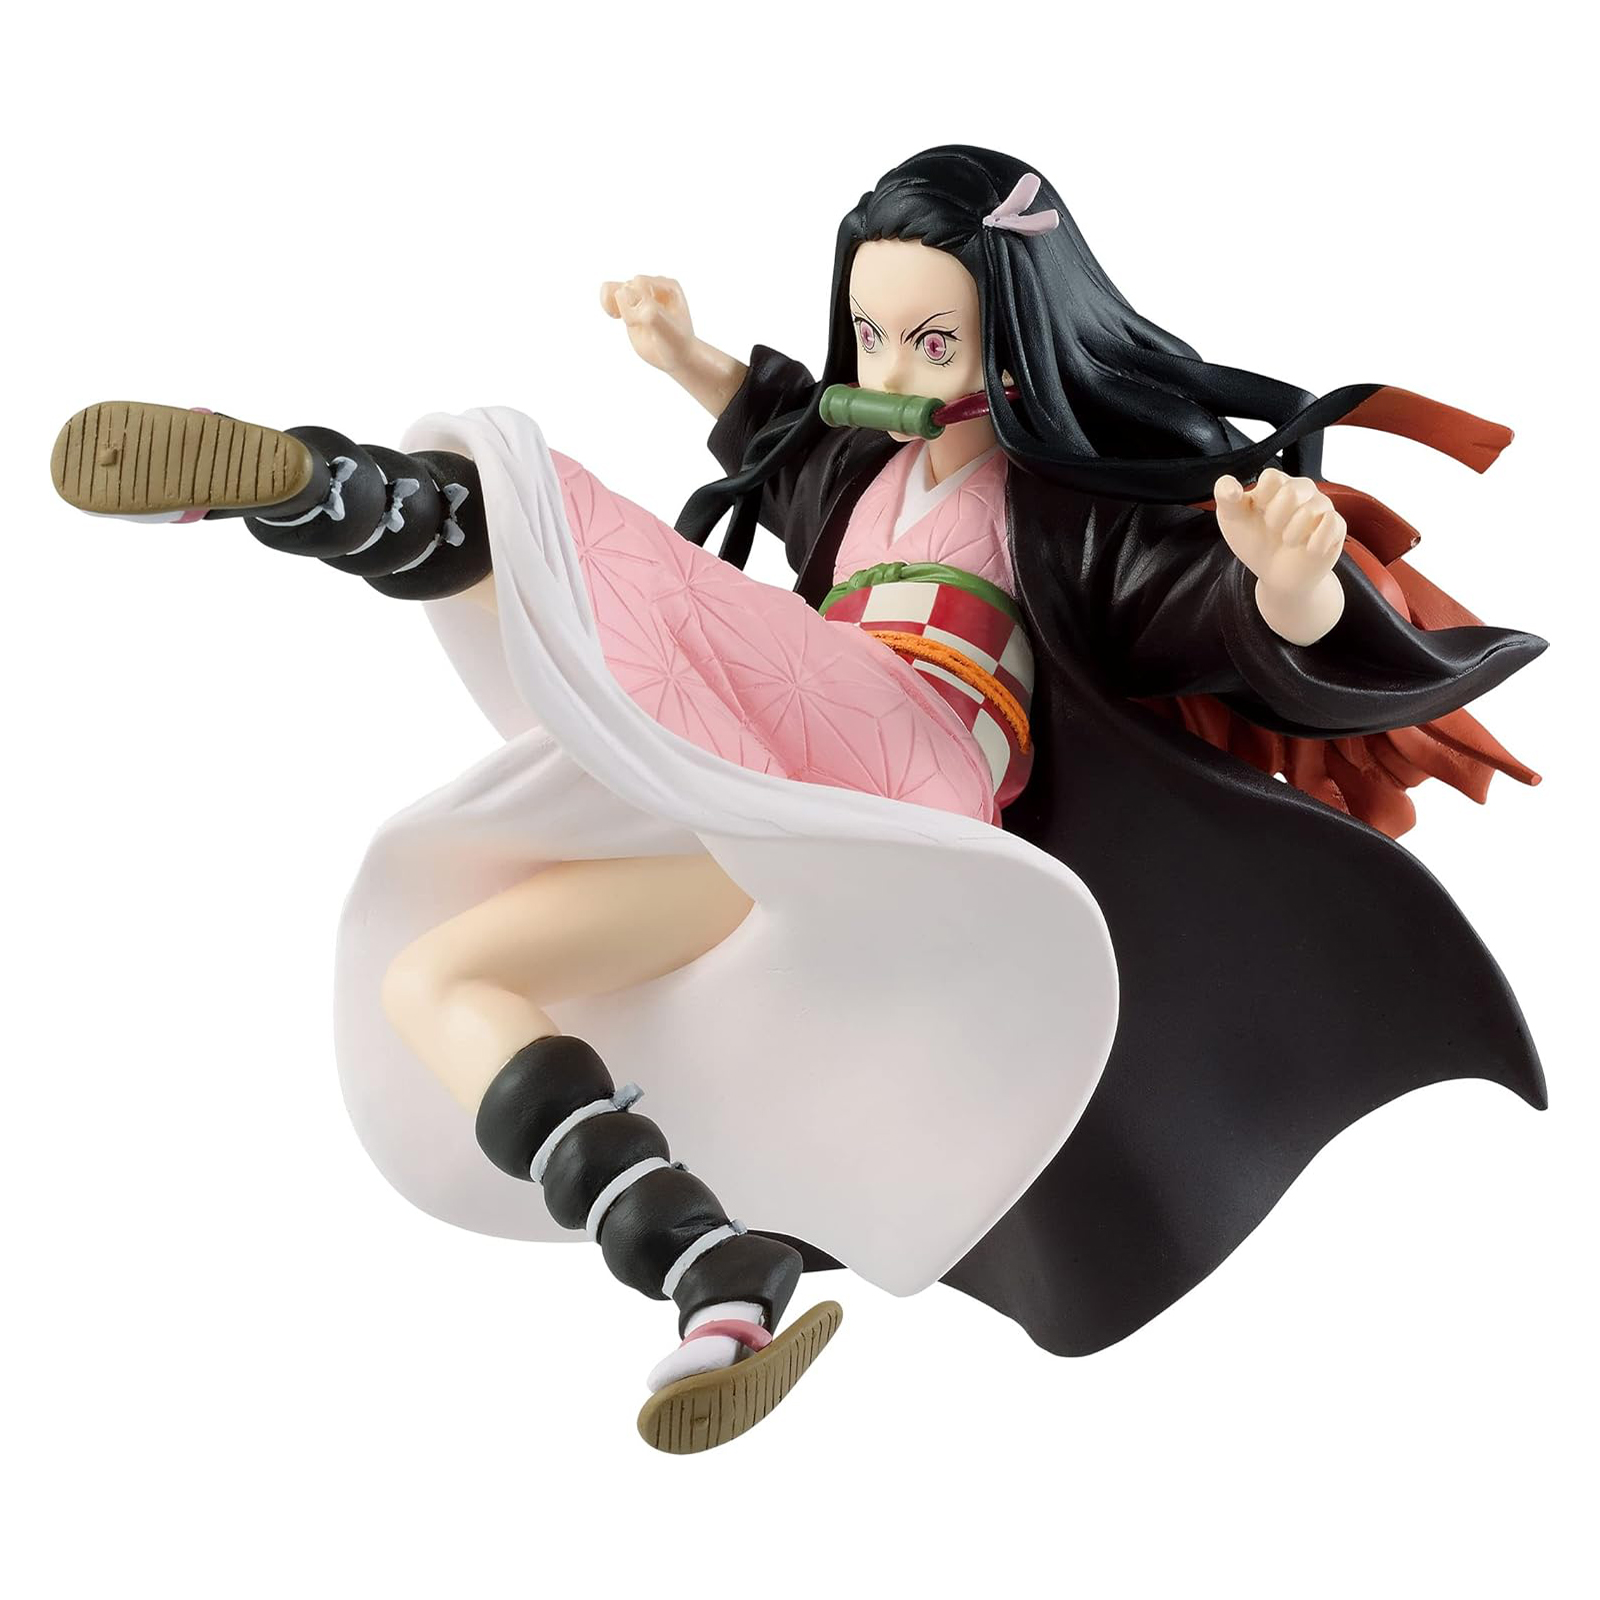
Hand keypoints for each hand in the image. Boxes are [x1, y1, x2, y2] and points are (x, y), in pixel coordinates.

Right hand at [600, 275, 695, 374]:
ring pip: (615, 287)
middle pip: (627, 287)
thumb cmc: (675, 343)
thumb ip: (648, 310)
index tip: (650, 323)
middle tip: (641, 325)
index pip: (639, 283)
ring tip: (619, 317)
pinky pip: (609, 293)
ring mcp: (641, 296)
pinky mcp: (630, 306)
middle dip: (628, 307)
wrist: (675, 357)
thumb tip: (621, 293)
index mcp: (668, 285)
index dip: (638, 304)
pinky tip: (614, 315)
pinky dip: (606, 302)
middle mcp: (654, 287)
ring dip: (613, 303)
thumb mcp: (666, 328)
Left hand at [1214, 468, 1347, 644]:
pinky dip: (1316, 541)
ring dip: (1292, 533)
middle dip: (1275, 517)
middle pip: (1293, 491)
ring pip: (1312, 509)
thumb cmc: (1254, 541)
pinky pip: (1332, 524)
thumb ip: (1225, 497)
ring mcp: (1321, 507)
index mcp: (1277, 484)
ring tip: (1287, 541)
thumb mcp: (1232, 519)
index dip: (1261, 499)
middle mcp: (1303, 490)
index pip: (1272, 477)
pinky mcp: (1336, 526)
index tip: (1257, 512)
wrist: (1275, 574)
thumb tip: (1229, 486)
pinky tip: (1307, 549)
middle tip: (1272, 529)